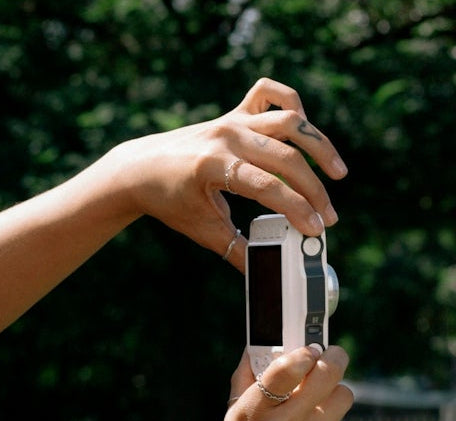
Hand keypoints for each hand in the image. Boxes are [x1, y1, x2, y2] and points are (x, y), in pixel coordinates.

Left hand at [111, 78, 348, 270]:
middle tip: (328, 216)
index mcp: (212, 165)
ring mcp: (230, 121)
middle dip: (313, 190)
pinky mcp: (233, 114)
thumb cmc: (167, 199)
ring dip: (318, 145)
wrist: (137, 169)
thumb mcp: (199, 228)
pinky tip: (304, 128)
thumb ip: (234, 249)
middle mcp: (225, 136)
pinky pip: (268, 94)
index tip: (316, 229)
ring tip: (337, 173)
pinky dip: (290, 102)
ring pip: (288, 122)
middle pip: (285, 157)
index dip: (297, 209)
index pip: (267, 186)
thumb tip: (262, 273)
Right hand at [211, 345, 353, 420]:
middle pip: (327, 375)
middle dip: (335, 359)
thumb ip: (244, 383)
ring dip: (334, 395)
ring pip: (341, 397)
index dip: (304, 353)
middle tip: (334, 356)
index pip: (286, 368)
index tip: (310, 349)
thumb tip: (254, 348)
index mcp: (252, 412)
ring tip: (319, 405)